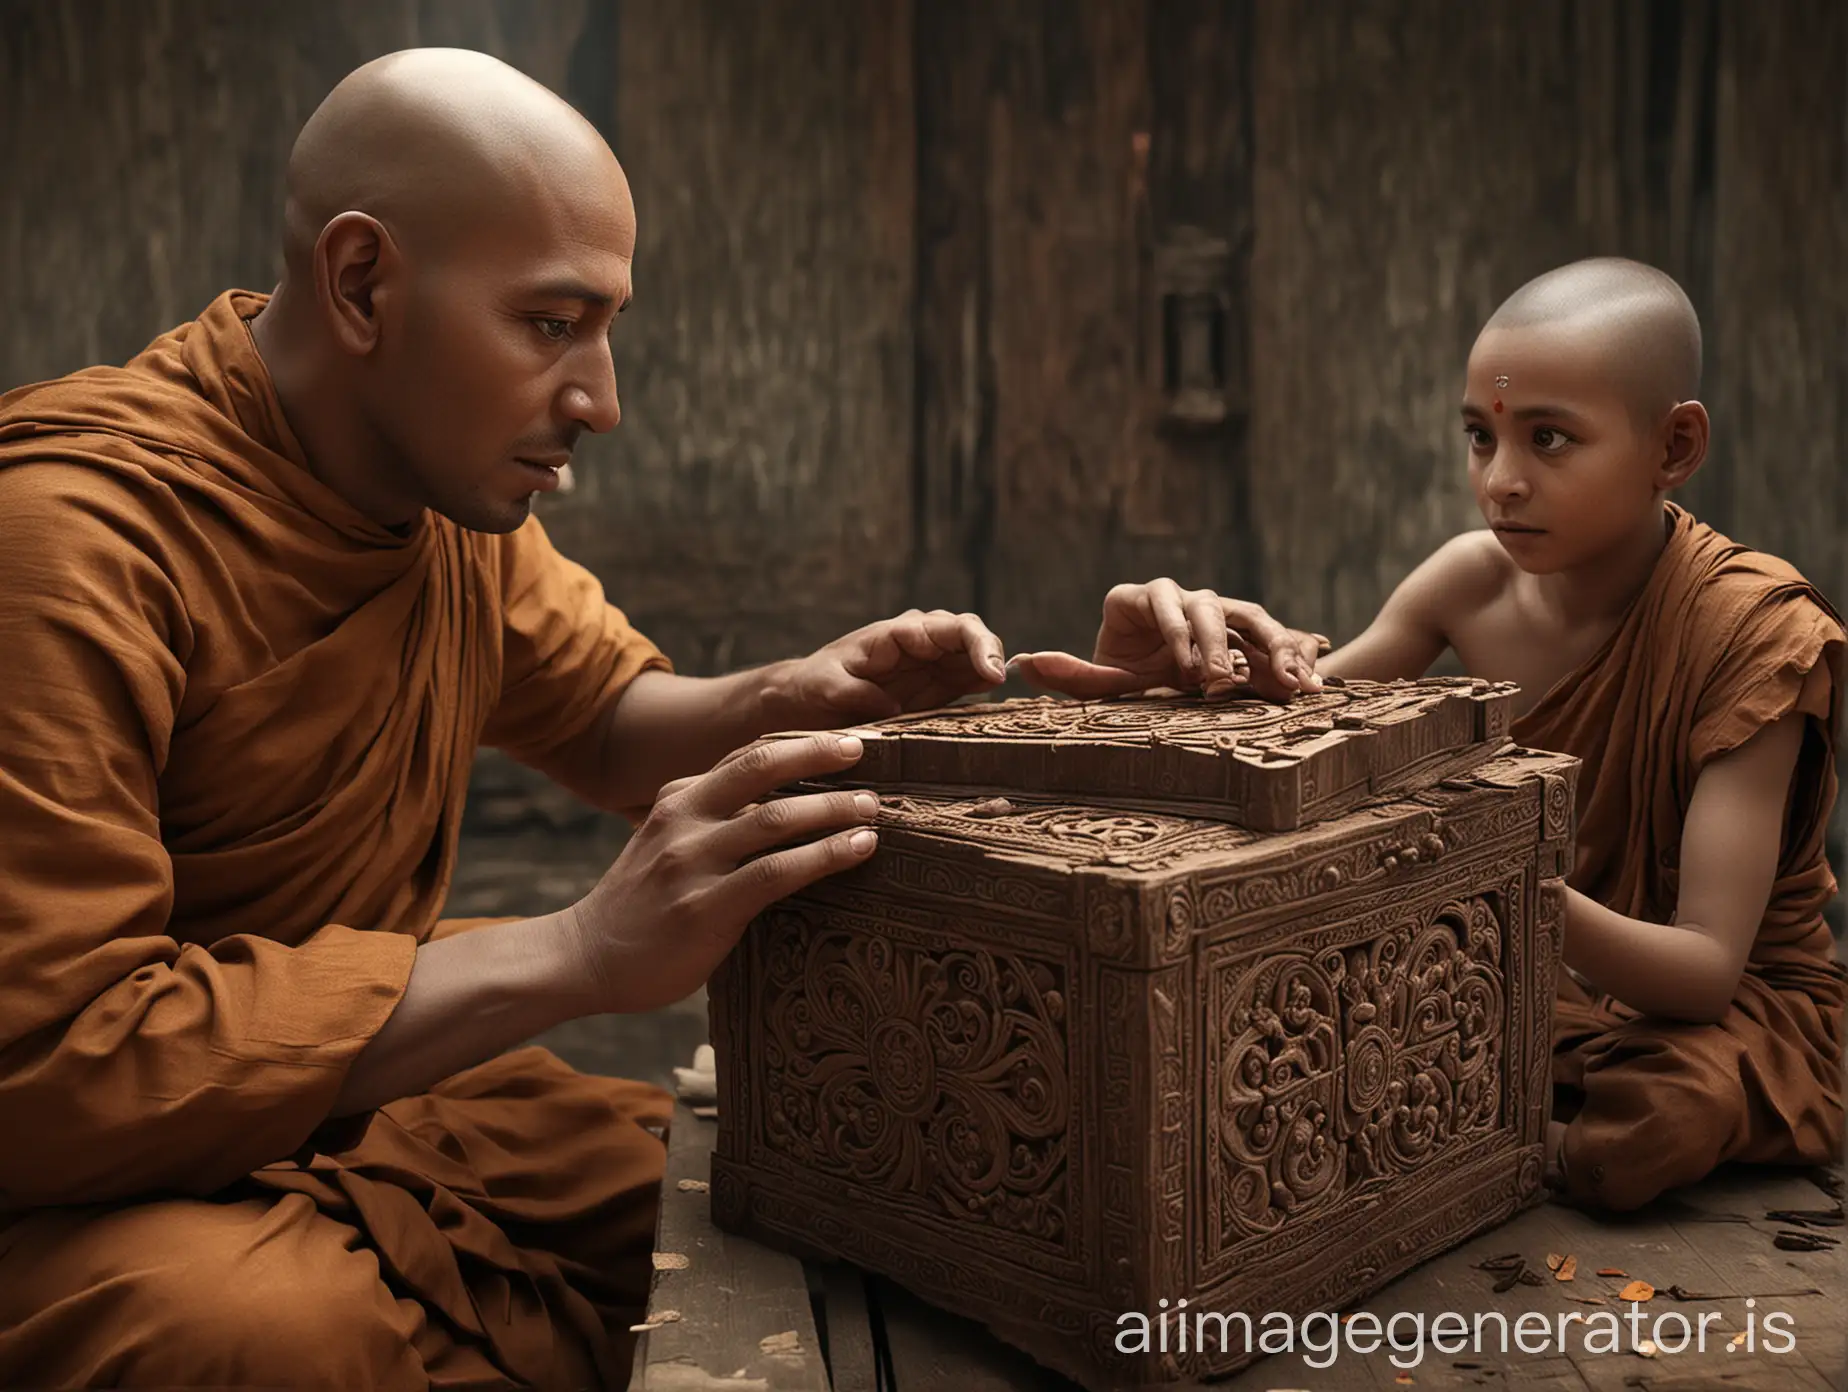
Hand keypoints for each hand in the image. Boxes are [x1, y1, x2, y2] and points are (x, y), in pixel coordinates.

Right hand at [561, 732, 880, 1012]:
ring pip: (776, 818)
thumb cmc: (641, 905)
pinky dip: (824, 856)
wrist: (584, 958)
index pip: (747, 754)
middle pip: (762, 767)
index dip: (801, 742)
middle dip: (820, 754)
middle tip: (868, 752)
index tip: (848, 737)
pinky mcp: (705, 907)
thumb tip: (790, 808)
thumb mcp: (668, 843)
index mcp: (678, 797)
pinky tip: (858, 850)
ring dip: (833, 808)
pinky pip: (775, 873)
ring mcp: (691, 862)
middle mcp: (683, 818)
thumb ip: (715, 821)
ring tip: (873, 808)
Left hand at [782, 608, 1007, 723]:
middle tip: (999, 686)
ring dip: (991, 675)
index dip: (977, 645)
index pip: (951, 627)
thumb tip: (891, 707)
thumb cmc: (815, 685)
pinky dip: (984, 691)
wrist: (808, 698)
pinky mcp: (936, 687)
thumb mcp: (826, 687)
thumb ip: (855, 693)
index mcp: (899, 633)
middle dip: (992, 655)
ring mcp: (932, 663)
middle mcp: (922, 642)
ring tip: (1004, 703)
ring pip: (976, 658)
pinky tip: (993, 710)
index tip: (990, 673)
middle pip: (972, 636)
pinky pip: (968, 683)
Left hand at [1009, 578, 1327, 701]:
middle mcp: (1185, 599)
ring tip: (1286, 679)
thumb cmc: (1133, 680)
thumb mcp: (1106, 682)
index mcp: (1141, 600)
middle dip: (1216, 641)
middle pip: (1206, 605)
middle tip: (1221, 679)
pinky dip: (1293, 658)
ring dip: (1268, 644)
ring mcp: (1222, 613)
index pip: (1156, 597)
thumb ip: (1072, 676)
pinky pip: (1276, 637)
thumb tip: (1022, 662)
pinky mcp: (1252, 633)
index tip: (1181, 666)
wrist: (1169, 690)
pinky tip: (1311, 686)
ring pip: (1248, 614)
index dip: (1172, 627)